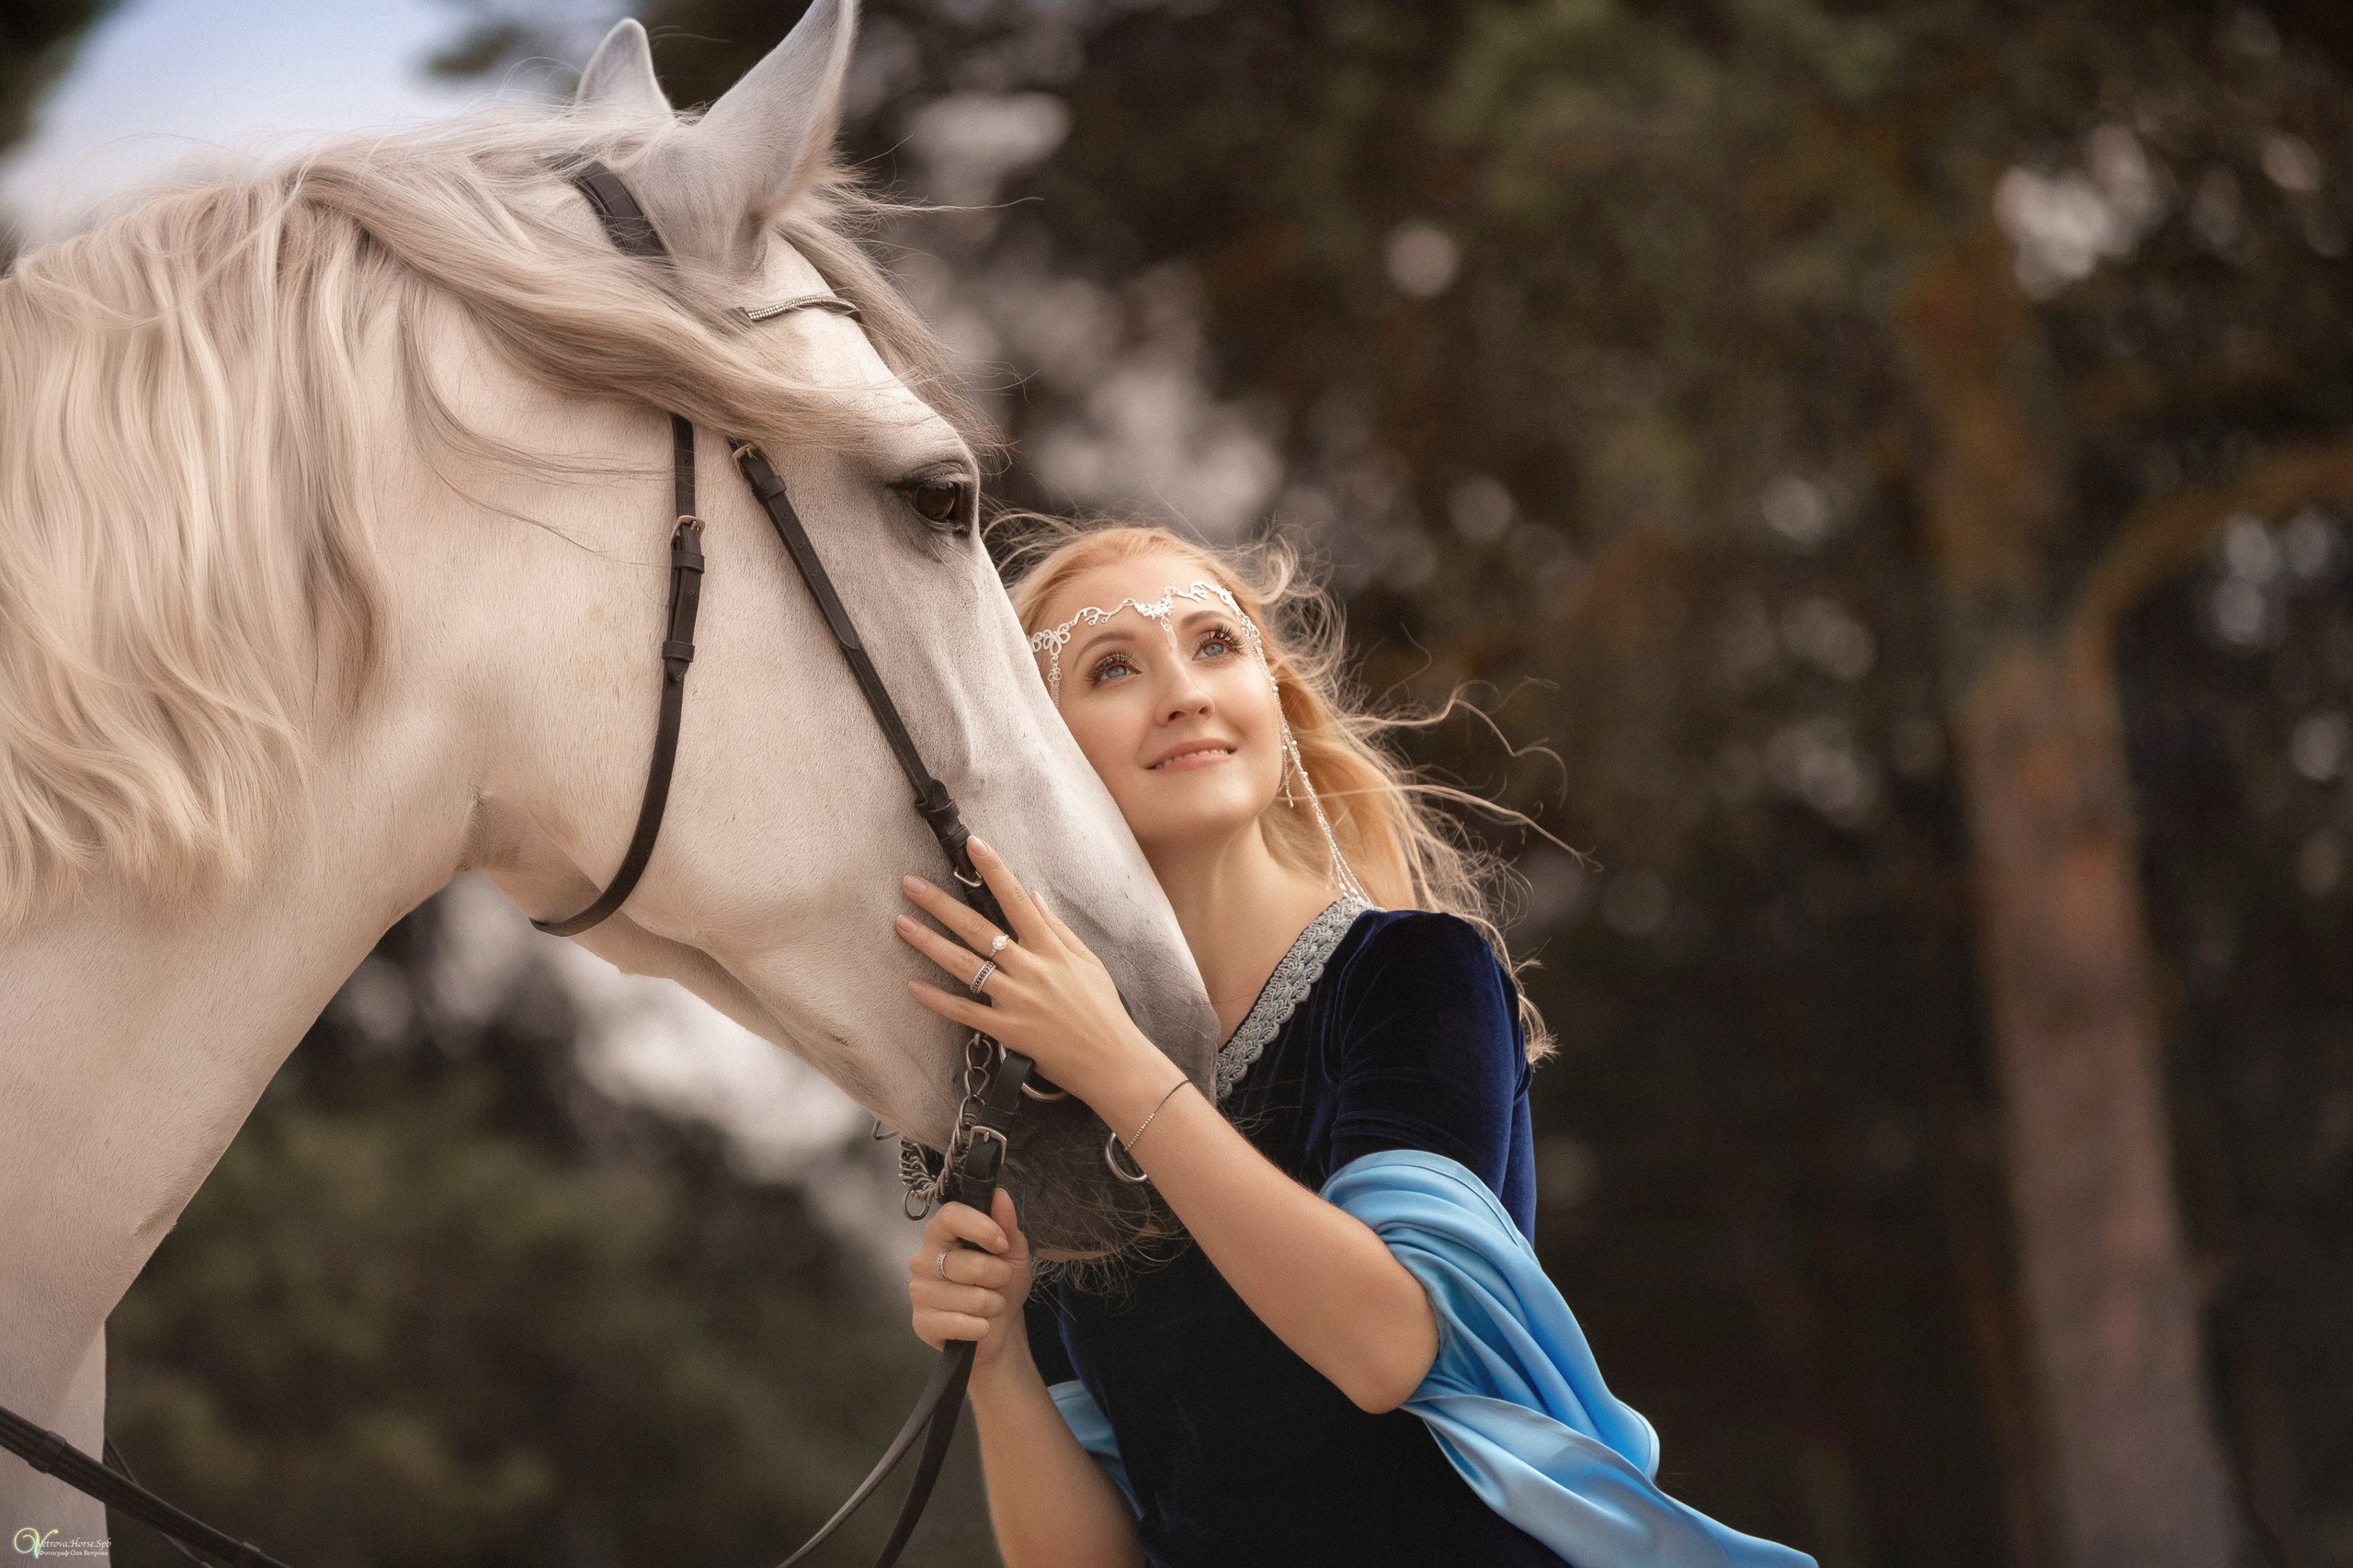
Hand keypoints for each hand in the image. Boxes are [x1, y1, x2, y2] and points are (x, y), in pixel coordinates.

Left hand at [895, 837, 1170, 1108]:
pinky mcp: (1008, 1031)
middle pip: (978, 930)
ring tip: (902, 924)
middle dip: (941, 904)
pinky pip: (967, 1013)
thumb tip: (1033, 896)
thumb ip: (1057, 928)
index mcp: (1051, 949)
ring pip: (965, 967)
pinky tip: (915, 986)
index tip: (974, 846)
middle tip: (911, 884)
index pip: (1017, 901)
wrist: (1113, 1062)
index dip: (995, 871)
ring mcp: (1017, 1001)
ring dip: (930, 943)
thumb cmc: (1103, 1011)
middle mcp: (1031, 970)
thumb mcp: (1088, 962)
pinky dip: (940, 1001)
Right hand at [907, 1190, 1033, 1372]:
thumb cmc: (1001, 1283)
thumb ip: (1006, 1223)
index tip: (1002, 1244)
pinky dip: (981, 1327)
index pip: (950, 1216)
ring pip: (973, 1298)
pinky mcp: (922, 1323)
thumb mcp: (1012, 1251)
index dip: (981, 1228)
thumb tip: (1000, 1196)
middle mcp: (923, 1260)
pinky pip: (963, 1324)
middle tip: (999, 1282)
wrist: (998, 1328)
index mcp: (941, 1234)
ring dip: (993, 1304)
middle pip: (970, 1263)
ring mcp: (919, 1292)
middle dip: (999, 1276)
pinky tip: (978, 1325)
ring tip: (989, 1304)